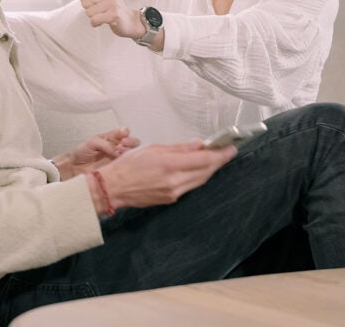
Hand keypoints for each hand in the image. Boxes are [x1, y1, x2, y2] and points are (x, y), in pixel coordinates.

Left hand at [53, 127, 139, 179]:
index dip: (125, 132)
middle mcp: (118, 147)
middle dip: (131, 142)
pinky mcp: (117, 170)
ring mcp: (118, 159)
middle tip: (123, 144)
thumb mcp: (92, 142)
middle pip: (133, 142)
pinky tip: (119, 164)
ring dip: (129, 153)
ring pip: (132, 154)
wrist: (74, 167)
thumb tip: (117, 151)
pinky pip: (126, 167)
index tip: (123, 135)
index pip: (123, 132)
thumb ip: (105, 144)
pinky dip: (126, 164)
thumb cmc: (82, 152)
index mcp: (112, 138)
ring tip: (119, 154)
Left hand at [73, 0, 143, 39]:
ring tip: (104, 16)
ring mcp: (113, 3)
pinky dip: (96, 23)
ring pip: (89, 12)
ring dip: (94, 18)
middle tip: (101, 12)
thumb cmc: (114, 9)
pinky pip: (94, 20)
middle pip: (84, 3)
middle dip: (90, 10)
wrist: (131, 22)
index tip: (97, 4)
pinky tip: (103, 22)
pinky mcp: (114, 14)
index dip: (86, 2)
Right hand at [90, 141, 236, 213]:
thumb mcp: (153, 149)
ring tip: (216, 159)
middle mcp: (174, 181)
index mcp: (169, 165)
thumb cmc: (128, 165)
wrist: (114, 188)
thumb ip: (178, 148)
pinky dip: (198, 177)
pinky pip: (190, 186)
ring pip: (200, 180)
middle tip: (227, 151)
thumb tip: (198, 145)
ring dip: (210, 170)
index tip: (231, 148)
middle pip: (205, 172)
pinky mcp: (171, 199)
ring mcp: (174, 193)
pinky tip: (199, 169)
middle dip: (218, 161)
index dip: (220, 154)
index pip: (203, 160)